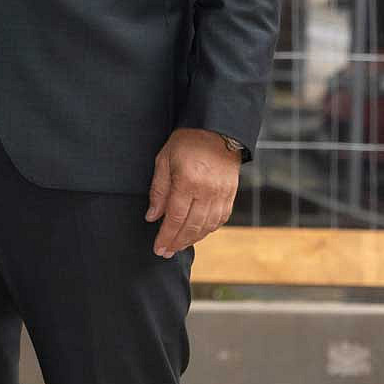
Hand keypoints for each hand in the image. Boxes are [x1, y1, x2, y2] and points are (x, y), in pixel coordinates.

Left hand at [145, 127, 241, 256]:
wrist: (218, 130)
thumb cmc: (187, 142)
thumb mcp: (164, 159)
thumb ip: (158, 190)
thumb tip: (152, 216)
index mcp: (188, 182)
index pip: (174, 217)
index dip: (165, 235)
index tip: (158, 248)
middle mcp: (207, 192)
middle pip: (191, 226)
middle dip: (176, 242)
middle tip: (165, 253)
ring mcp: (222, 195)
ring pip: (206, 226)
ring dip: (192, 239)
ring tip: (178, 246)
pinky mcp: (231, 195)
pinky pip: (220, 220)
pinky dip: (207, 230)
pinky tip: (197, 234)